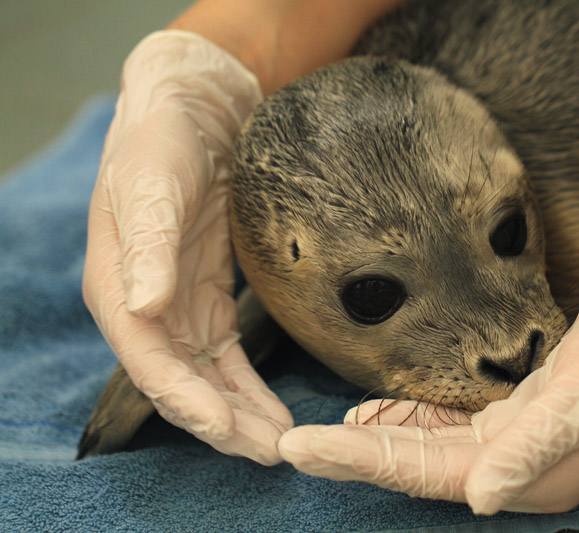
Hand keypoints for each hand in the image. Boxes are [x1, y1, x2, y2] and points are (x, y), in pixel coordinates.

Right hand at [83, 30, 291, 464]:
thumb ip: (146, 246)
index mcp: (119, 287)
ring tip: (279, 441)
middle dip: (222, 422)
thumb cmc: (162, 143)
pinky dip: (247, 385)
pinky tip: (272, 408)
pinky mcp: (206, 297)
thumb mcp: (152, 186)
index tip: (228, 431)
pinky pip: (226, 355)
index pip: (149, 363)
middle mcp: (145, 306)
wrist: (192, 113)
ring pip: (206, 377)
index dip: (186, 401)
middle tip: (271, 451)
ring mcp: (176, 305)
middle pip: (181, 382)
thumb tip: (142, 306)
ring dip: (239, 413)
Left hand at [278, 249, 578, 510]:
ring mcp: (509, 440)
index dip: (363, 461)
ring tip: (316, 439)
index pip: (426, 471)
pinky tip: (371, 414)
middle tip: (291, 447)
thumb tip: (479, 498)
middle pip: (414, 464)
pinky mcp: (510, 411)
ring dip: (370, 442)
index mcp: (527, 472)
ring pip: (423, 446)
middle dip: (351, 456)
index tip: (303, 448)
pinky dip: (405, 420)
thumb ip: (530, 448)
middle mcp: (512, 465)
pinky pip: (445, 425)